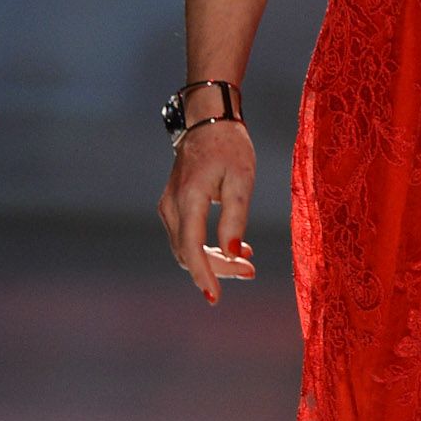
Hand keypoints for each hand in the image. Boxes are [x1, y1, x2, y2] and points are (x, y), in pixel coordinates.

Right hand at [157, 122, 256, 303]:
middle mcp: (172, 205)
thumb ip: (236, 216)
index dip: (204, 274)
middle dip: (219, 268)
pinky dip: (208, 248)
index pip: (191, 246)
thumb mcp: (242, 178)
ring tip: (248, 262)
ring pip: (186, 248)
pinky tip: (235, 248)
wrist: (208, 122)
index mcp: (189, 196)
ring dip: (215, 260)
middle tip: (251, 271)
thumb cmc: (229, 147)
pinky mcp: (173, 207)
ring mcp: (168, 206)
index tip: (214, 297)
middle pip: (188, 252)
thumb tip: (233, 252)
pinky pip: (186, 238)